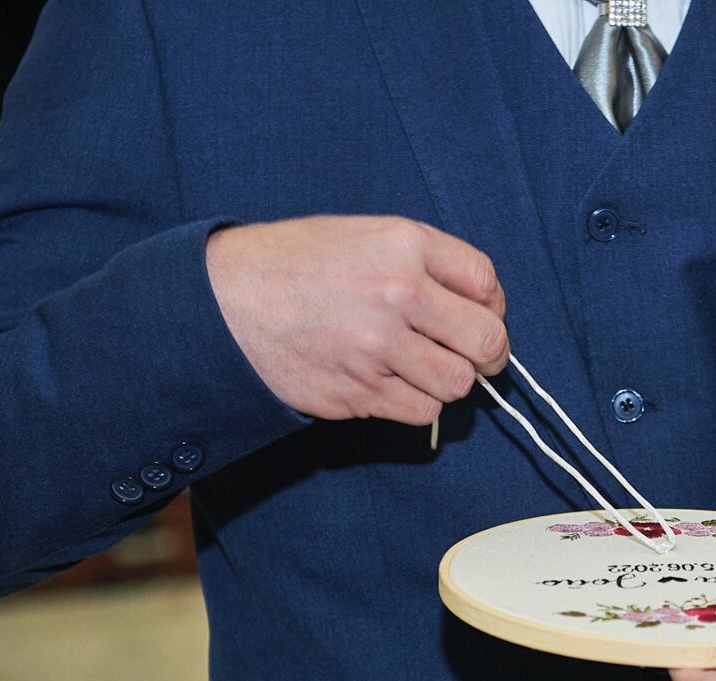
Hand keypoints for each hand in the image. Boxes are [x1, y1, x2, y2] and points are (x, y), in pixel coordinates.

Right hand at [206, 215, 508, 423]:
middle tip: (475, 357)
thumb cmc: (294, 265)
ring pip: (457, 383)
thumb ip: (424, 262)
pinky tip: (393, 383)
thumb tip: (480, 303)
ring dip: (448, 381)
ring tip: (421, 367)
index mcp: (404, 244)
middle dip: (488, 354)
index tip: (480, 316)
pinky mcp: (361, 390)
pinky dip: (416, 403)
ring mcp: (379, 346)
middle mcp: (398, 293)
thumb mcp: (362, 235)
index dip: (491, 306)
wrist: (225, 302)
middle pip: (486, 341)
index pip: (485, 282)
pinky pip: (421, 410)